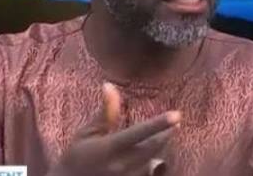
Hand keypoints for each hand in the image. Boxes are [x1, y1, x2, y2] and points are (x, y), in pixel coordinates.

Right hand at [49, 82, 179, 175]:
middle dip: (166, 134)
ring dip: (159, 149)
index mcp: (109, 148)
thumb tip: (109, 85)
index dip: (160, 123)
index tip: (177, 114)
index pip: (140, 133)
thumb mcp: (87, 133)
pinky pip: (148, 174)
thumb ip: (105, 112)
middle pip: (154, 148)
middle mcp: (121, 166)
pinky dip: (151, 164)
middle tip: (174, 123)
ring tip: (161, 138)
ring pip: (153, 162)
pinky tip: (150, 156)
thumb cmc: (76, 157)